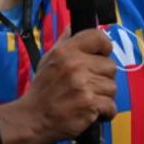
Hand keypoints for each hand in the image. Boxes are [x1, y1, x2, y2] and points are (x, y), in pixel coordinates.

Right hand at [15, 29, 117, 143]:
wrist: (31, 118)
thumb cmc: (43, 89)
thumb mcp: (49, 59)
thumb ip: (65, 42)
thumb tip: (74, 25)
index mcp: (66, 51)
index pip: (98, 37)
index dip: (104, 47)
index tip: (101, 55)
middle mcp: (76, 65)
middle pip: (110, 66)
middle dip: (102, 77)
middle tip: (86, 85)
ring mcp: (83, 85)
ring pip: (112, 87)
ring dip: (103, 96)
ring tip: (86, 99)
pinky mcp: (90, 104)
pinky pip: (111, 106)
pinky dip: (104, 112)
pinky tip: (91, 111)